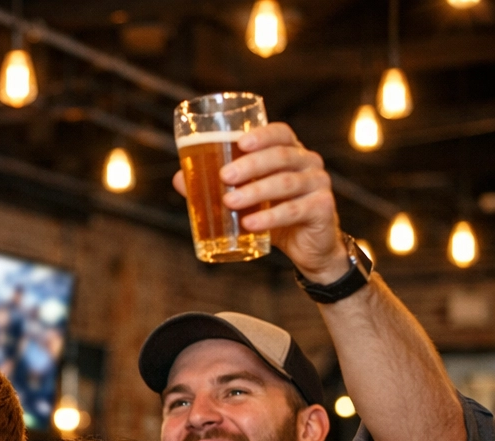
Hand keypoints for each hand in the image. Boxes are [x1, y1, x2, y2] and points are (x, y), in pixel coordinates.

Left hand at [170, 122, 346, 281]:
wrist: (307, 246)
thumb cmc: (273, 213)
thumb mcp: (247, 197)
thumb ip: (217, 186)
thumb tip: (179, 178)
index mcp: (291, 152)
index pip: (281, 133)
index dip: (262, 134)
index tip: (239, 142)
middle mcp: (308, 162)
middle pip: (281, 156)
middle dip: (251, 165)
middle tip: (224, 176)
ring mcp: (318, 184)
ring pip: (286, 183)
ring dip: (256, 191)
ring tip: (230, 202)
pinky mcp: (322, 208)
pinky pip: (294, 210)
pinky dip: (270, 217)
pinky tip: (250, 223)